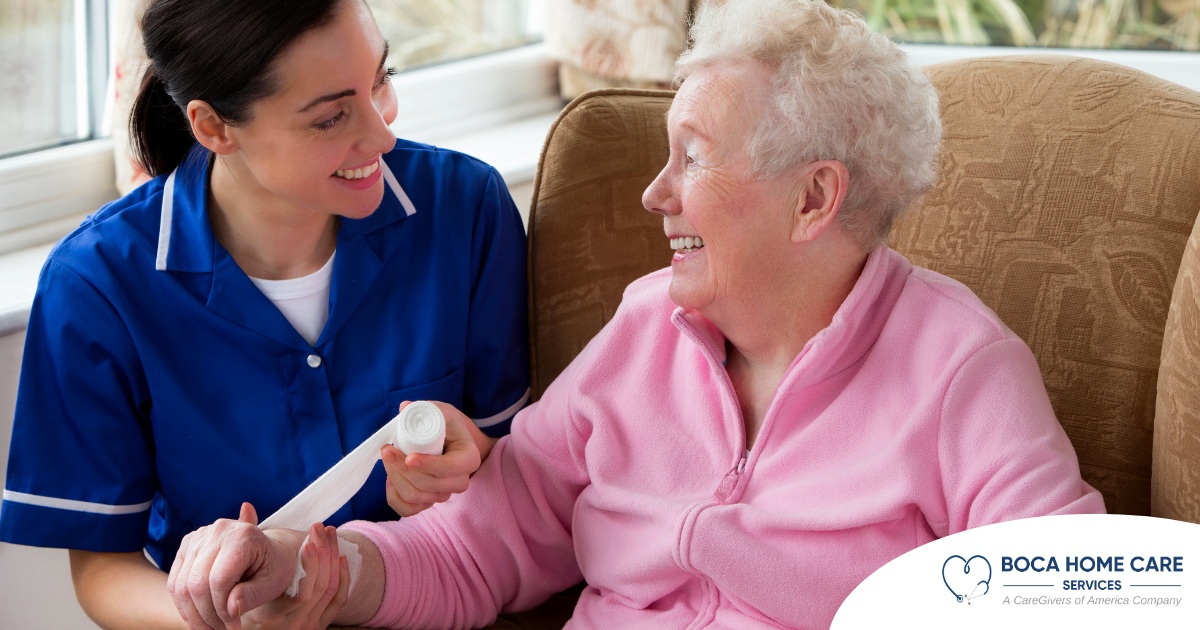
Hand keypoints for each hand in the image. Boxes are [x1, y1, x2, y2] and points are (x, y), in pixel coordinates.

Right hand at [168, 503, 301, 628]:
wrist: (271, 550)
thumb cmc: (275, 567)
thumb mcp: (273, 583)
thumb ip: (252, 596)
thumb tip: (231, 610)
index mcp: (243, 536)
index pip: (219, 580)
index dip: (222, 610)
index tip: (234, 626)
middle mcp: (218, 531)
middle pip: (196, 583)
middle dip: (207, 615)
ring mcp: (198, 537)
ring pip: (181, 586)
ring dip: (193, 614)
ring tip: (211, 629)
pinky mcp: (187, 545)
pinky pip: (175, 582)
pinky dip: (184, 606)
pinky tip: (200, 619)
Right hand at [238, 522, 348, 629]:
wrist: (251, 623)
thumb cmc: (239, 598)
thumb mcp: (240, 580)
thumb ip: (243, 548)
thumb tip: (247, 506)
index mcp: (268, 616)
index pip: (302, 591)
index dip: (311, 562)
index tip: (311, 538)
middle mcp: (289, 626)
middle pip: (319, 587)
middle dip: (324, 553)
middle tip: (319, 528)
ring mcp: (304, 628)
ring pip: (329, 590)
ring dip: (333, 557)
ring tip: (329, 532)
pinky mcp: (317, 627)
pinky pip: (338, 600)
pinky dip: (344, 577)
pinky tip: (341, 556)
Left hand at [381, 400, 493, 516]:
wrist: (449, 441)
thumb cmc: (446, 425)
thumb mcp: (440, 412)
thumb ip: (424, 409)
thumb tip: (404, 408)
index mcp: (469, 458)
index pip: (450, 468)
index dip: (428, 465)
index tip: (408, 457)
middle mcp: (460, 481)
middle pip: (429, 485)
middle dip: (402, 470)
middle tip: (387, 449)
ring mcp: (444, 494)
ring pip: (416, 497)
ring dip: (396, 478)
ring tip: (387, 458)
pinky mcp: (429, 502)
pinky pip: (408, 510)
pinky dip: (394, 496)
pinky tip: (390, 478)